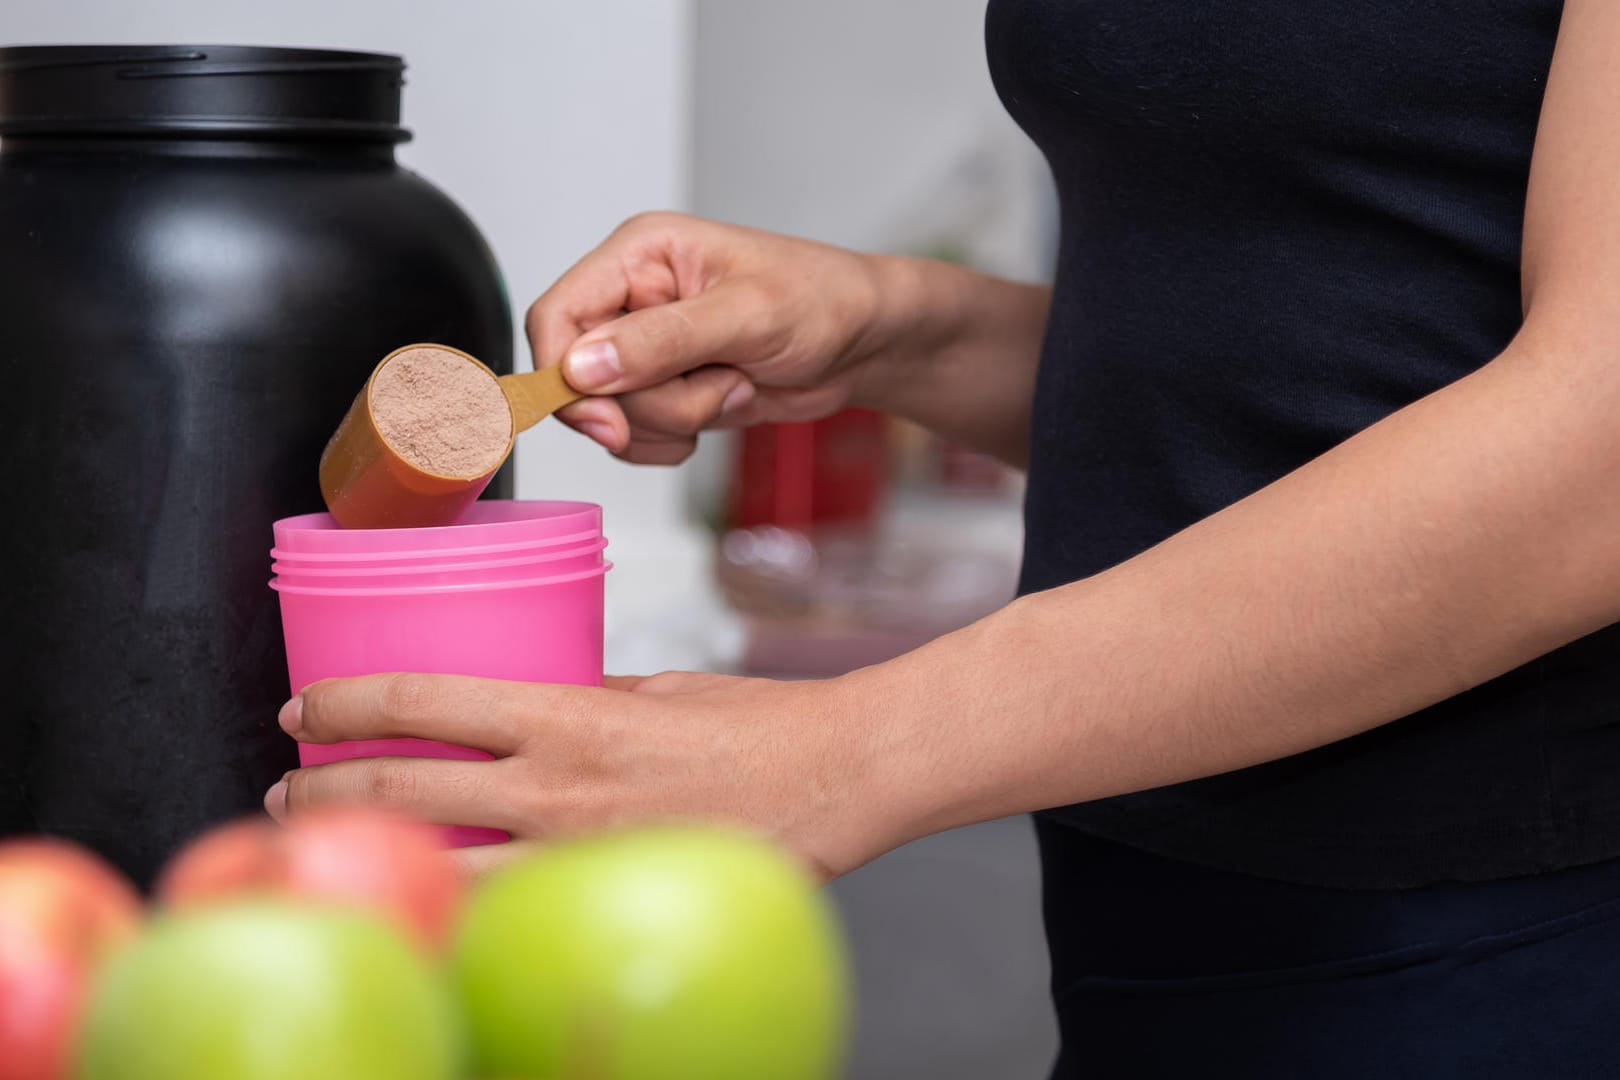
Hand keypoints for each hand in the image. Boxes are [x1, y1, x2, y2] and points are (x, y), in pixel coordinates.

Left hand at [263, 671, 899, 879]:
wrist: (837, 780)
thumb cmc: (758, 725)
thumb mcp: (653, 690)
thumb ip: (578, 702)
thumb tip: (520, 715)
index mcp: (569, 715)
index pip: (423, 699)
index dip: (345, 703)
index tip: (304, 708)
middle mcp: (560, 786)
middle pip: (405, 786)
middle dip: (325, 787)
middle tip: (289, 787)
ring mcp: (579, 853)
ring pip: (438, 862)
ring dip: (370, 849)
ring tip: (328, 841)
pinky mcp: (606, 896)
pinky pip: (507, 905)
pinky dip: (454, 894)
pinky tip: (429, 889)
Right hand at [530, 211, 897, 463]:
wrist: (865, 343)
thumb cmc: (822, 301)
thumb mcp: (748, 315)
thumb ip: (663, 340)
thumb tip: (583, 366)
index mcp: (639, 255)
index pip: (556, 316)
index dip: (564, 374)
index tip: (606, 419)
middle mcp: (632, 299)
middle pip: (579, 379)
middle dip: (647, 404)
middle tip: (716, 385)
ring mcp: (645, 349)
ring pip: (610, 416)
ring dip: (673, 421)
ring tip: (732, 385)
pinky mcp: (664, 390)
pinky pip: (635, 438)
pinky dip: (674, 441)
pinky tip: (722, 407)